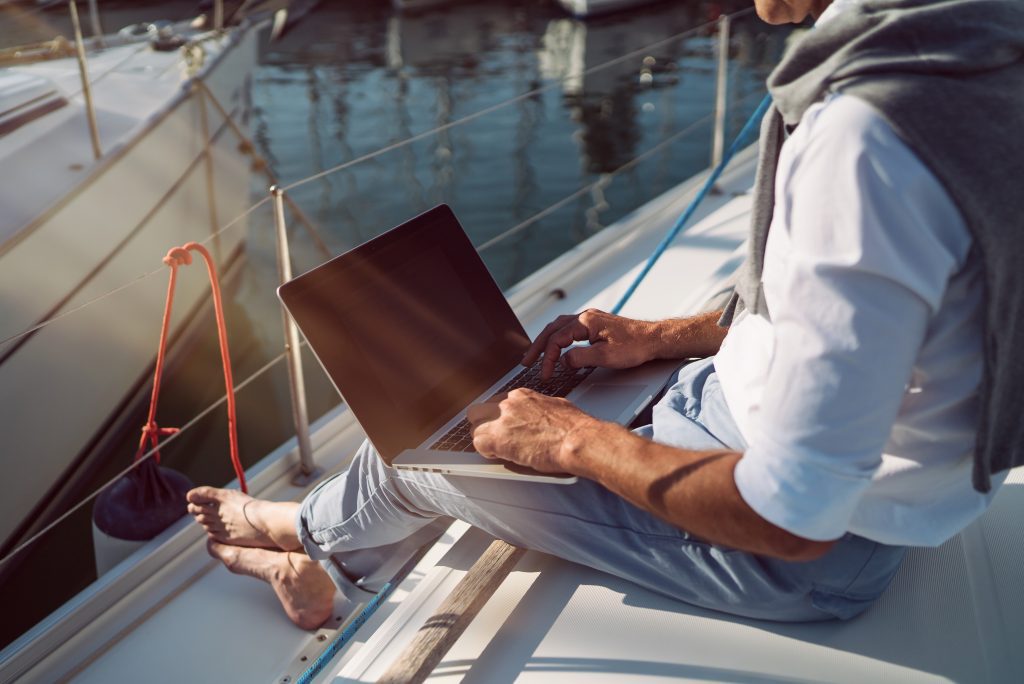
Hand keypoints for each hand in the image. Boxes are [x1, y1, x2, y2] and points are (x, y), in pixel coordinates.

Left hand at [467, 389, 595, 473]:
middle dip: (483, 424)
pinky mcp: (498, 439)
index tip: (503, 426)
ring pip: (475, 426)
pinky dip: (486, 451)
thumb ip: (540, 409)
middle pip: (480, 411)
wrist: (576, 439)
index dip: (498, 417)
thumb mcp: (556, 406)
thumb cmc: (574, 427)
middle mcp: (509, 404)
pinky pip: (478, 444)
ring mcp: (502, 420)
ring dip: (483, 438)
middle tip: (493, 436)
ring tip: (495, 449)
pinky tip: (497, 455)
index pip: (497, 403)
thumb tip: (540, 415)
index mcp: (522, 396)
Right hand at [522, 309, 657, 378]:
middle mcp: (586, 316)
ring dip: (547, 341)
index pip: (557, 339)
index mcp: (586, 321)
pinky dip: (559, 338)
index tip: (544, 373)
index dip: (547, 358)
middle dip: (538, 347)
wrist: (655, 339)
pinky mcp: (596, 325)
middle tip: (526, 363)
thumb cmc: (635, 347)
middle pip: (553, 329)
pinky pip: (570, 329)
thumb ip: (580, 358)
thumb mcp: (606, 356)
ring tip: (536, 355)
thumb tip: (563, 361)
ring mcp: (591, 319)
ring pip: (560, 327)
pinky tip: (557, 347)